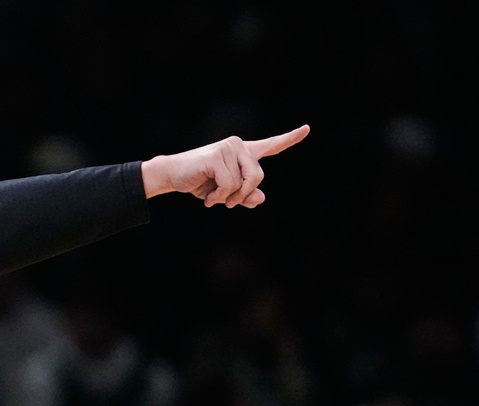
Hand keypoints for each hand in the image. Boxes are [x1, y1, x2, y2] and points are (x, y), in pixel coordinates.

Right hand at [142, 124, 308, 207]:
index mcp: (243, 152)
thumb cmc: (199, 184)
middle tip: (227, 203)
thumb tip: (260, 198)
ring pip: (243, 182)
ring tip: (213, 200)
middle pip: (258, 176)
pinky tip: (207, 198)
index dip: (289, 139)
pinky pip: (229, 184)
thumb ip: (245, 197)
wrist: (172, 176)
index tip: (307, 129)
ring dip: (228, 198)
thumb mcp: (225, 194)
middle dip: (243, 194)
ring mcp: (228, 148)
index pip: (270, 145)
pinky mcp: (217, 156)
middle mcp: (238, 146)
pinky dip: (219, 197)